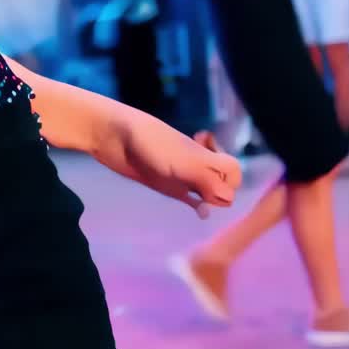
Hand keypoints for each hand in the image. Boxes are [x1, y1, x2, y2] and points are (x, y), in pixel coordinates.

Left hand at [115, 118, 240, 217]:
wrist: (115, 136)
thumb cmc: (151, 143)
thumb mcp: (182, 162)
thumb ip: (206, 179)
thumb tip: (228, 199)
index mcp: (205, 156)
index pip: (233, 170)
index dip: (232, 181)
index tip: (215, 186)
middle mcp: (197, 167)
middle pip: (224, 183)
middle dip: (222, 194)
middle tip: (204, 197)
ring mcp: (183, 177)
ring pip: (208, 192)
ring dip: (210, 201)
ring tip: (201, 206)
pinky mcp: (168, 186)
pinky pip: (191, 199)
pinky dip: (198, 205)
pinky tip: (199, 212)